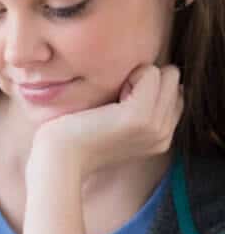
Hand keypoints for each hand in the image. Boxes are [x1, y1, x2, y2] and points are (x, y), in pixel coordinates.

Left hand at [28, 64, 183, 181]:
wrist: (58, 160)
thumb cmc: (75, 137)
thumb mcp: (114, 125)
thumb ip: (137, 108)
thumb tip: (154, 75)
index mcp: (160, 138)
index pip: (175, 94)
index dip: (148, 88)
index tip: (119, 103)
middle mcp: (163, 134)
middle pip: (174, 81)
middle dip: (147, 79)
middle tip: (115, 100)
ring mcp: (155, 127)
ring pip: (168, 74)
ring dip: (139, 75)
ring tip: (113, 99)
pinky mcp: (141, 117)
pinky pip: (152, 73)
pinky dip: (132, 74)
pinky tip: (111, 97)